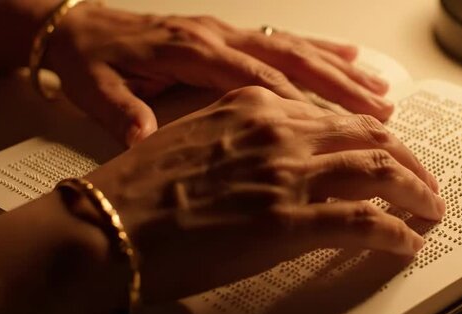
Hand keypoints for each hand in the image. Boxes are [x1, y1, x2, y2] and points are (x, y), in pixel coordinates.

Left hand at [45, 4, 392, 145]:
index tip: (338, 127)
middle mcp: (219, 38)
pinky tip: (348, 57)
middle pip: (292, 59)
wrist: (78, 28)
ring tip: (381, 89)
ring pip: (297, 49)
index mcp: (192, 52)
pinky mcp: (230, 36)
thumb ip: (123, 113)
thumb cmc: (92, 61)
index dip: (300, 101)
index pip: (257, 78)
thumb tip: (143, 136)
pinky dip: (320, 50)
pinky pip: (284, 41)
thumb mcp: (97, 91)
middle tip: (382, 111)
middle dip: (341, 86)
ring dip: (342, 70)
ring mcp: (228, 34)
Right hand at [86, 87, 442, 301]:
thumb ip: (246, 141)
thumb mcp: (198, 142)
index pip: (334, 114)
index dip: (371, 134)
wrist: (104, 227)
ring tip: (431, 209)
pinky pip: (364, 221)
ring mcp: (284, 173)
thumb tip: (280, 162)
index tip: (386, 150)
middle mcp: (276, 130)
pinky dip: (395, 232)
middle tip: (423, 181)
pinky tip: (407, 243)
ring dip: (415, 192)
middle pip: (369, 134)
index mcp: (253, 106)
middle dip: (407, 159)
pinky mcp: (285, 221)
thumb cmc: (137, 190)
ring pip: (379, 169)